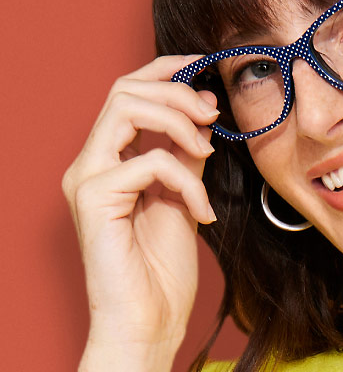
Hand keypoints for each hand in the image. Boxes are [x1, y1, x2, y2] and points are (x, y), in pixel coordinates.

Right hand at [63, 55, 219, 370]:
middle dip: (176, 91)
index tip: (202, 65)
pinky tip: (201, 209)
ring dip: (178, 120)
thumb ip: (187, 149)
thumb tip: (202, 105)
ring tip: (207, 151)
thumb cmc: (161, 267)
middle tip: (211, 114)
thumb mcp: (184, 190)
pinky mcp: (93, 200)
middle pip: (125, 89)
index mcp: (108, 158)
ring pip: (126, 108)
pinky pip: (149, 161)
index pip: (128, 90)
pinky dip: (186, 178)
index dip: (165, 68)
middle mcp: (89, 163)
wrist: (150, 323)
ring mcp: (86, 180)